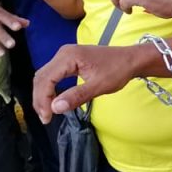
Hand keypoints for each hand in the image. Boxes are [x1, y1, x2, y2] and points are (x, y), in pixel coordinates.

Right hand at [32, 43, 147, 122]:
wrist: (131, 60)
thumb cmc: (118, 70)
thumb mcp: (98, 86)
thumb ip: (76, 96)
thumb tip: (55, 108)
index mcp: (68, 56)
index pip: (46, 79)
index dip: (43, 100)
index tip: (47, 117)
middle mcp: (63, 53)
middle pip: (41, 77)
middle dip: (40, 99)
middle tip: (45, 118)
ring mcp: (65, 55)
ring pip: (45, 76)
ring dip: (43, 94)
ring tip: (48, 112)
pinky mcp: (69, 60)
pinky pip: (53, 74)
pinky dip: (50, 88)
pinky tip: (54, 100)